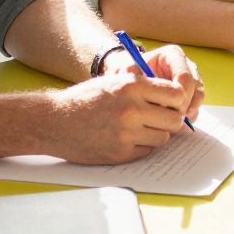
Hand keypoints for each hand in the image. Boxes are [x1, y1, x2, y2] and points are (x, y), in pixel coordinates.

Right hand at [48, 69, 194, 162]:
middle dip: (170, 120)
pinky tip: (127, 138)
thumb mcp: (114, 81)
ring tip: (139, 128)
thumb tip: (179, 96)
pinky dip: (142, 146)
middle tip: (160, 119)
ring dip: (156, 134)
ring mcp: (126, 133)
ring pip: (164, 137)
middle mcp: (131, 109)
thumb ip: (144, 86)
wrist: (53, 121)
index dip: (177, 100)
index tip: (171, 103)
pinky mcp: (120, 152)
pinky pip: (148, 150)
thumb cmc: (85, 99)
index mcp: (131, 86)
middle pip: (175, 119)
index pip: (176, 93)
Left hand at [101, 42, 204, 119]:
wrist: (127, 80)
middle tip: (167, 119)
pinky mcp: (192, 93)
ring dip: (187, 113)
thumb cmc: (126, 75)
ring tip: (171, 122)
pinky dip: (187, 116)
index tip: (163, 109)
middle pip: (195, 88)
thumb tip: (160, 105)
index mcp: (172, 55)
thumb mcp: (127, 75)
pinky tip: (173, 123)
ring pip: (198, 98)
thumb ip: (142, 84)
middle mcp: (186, 65)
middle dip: (183, 106)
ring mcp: (192, 79)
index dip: (178, 96)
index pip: (185, 77)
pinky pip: (196, 106)